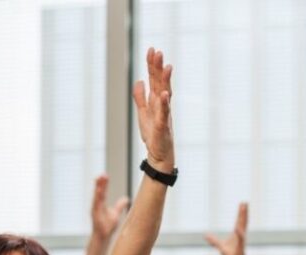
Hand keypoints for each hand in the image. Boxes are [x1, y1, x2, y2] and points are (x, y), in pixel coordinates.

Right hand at [90, 174, 128, 238]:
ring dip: (98, 187)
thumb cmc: (107, 225)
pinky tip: (99, 191)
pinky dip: (97, 197)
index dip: (104, 183)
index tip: (105, 175)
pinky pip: (96, 204)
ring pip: (96, 196)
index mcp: (101, 204)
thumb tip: (126, 198)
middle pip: (98, 191)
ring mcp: (95, 209)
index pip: (103, 191)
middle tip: (102, 173)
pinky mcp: (95, 214)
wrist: (103, 236)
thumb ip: (119, 205)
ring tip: (99, 179)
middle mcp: (97, 205)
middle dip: (100, 182)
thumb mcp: (115, 213)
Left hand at [133, 47, 174, 171]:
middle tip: (158, 51)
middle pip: (160, 82)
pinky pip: (164, 113)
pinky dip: (165, 103)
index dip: (152, 65)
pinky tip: (164, 93)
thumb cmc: (153, 135)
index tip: (152, 50)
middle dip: (159, 67)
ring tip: (166, 67)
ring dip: (166, 81)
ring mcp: (164, 114)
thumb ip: (140, 97)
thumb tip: (138, 80)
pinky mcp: (162, 126)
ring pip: (165, 94)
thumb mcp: (142, 113)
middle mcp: (162, 104)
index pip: (154, 79)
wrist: (158, 154)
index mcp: (156, 100)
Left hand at [205, 203, 248, 254]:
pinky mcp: (240, 248)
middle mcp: (241, 236)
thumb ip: (213, 240)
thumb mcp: (220, 247)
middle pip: (242, 222)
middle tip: (245, 202)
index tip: (242, 204)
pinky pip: (239, 239)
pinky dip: (239, 234)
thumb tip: (205, 235)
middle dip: (243, 212)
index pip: (239, 221)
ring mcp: (241, 241)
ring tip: (244, 210)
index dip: (240, 213)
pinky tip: (237, 228)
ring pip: (242, 228)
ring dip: (243, 219)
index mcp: (237, 234)